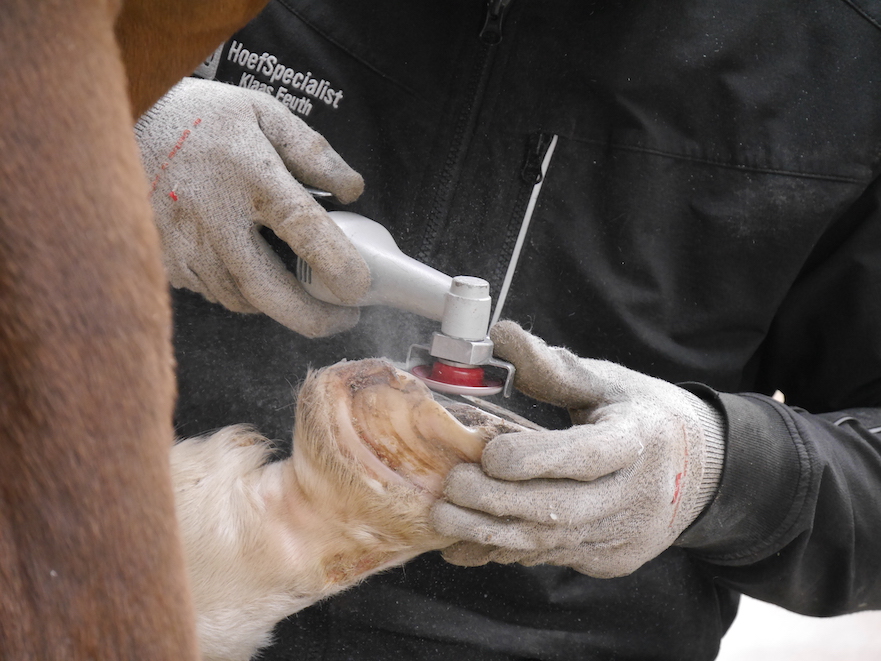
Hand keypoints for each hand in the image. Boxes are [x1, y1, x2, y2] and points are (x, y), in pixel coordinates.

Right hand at [134, 77, 369, 336]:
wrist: (118, 125)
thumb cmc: (200, 119)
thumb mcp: (263, 114)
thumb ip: (312, 152)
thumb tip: (352, 189)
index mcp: (249, 176)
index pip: (302, 227)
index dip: (336, 263)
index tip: (360, 287)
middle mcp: (216, 219)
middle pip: (270, 291)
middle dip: (314, 317)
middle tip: (345, 316)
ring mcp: (187, 247)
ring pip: (245, 301)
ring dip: (281, 305)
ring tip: (306, 290)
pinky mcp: (168, 263)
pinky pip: (217, 293)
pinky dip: (245, 293)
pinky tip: (257, 271)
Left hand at [431, 321, 725, 577]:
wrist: (702, 471)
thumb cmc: (644, 415)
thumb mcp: (607, 381)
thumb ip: (552, 367)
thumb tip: (501, 335)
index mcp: (639, 439)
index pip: (587, 456)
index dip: (535, 459)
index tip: (488, 452)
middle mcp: (636, 495)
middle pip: (560, 510)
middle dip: (496, 503)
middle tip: (451, 487)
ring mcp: (625, 534)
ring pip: (550, 544)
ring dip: (490, 534)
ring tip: (444, 518)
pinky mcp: (611, 559)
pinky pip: (552, 559)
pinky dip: (507, 552)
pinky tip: (468, 542)